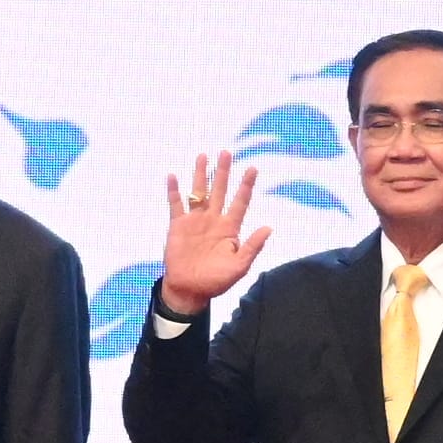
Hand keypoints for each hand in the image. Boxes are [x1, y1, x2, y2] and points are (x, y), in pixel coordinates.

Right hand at [157, 154, 266, 319]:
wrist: (189, 290)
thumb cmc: (216, 281)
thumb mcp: (239, 266)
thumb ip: (252, 246)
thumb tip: (269, 227)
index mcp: (230, 228)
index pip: (240, 202)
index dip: (246, 185)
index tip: (252, 168)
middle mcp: (214, 220)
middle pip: (220, 190)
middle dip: (223, 172)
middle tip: (227, 152)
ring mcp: (195, 221)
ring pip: (199, 192)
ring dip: (201, 175)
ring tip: (203, 156)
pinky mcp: (178, 226)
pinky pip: (176, 205)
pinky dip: (174, 191)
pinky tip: (174, 177)